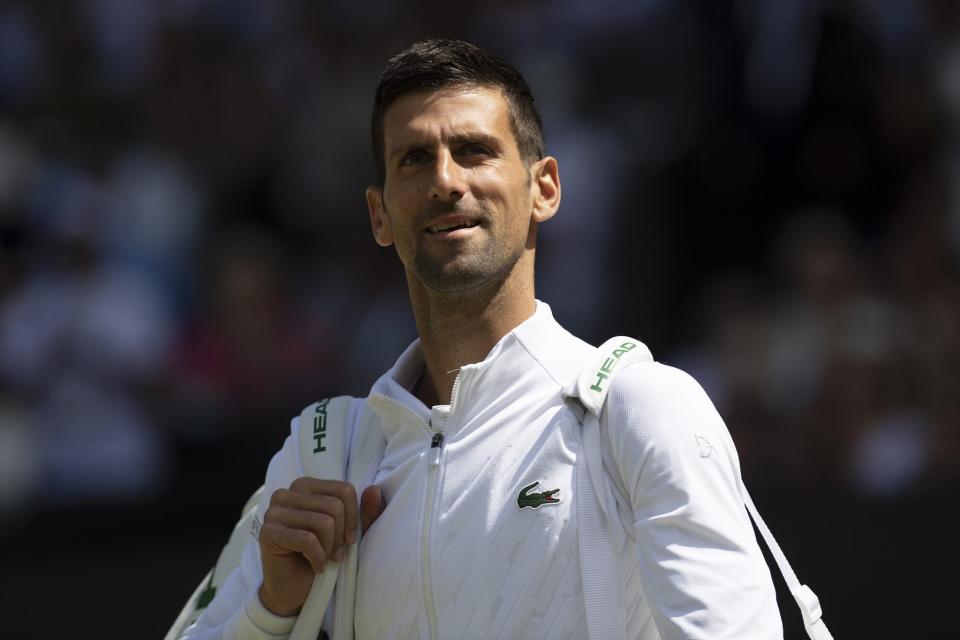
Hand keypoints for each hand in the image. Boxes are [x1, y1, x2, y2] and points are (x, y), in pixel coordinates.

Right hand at [257, 479, 384, 615]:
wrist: (293, 589)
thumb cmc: (320, 556)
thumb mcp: (347, 533)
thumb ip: (364, 513)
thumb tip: (375, 490)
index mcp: (305, 486)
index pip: (344, 490)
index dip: (353, 518)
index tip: (349, 539)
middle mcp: (286, 493)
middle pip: (335, 506)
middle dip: (340, 536)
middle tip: (335, 553)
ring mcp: (274, 512)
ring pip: (323, 522)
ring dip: (329, 548)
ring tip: (325, 559)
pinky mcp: (268, 532)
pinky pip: (308, 540)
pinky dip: (318, 558)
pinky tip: (316, 567)